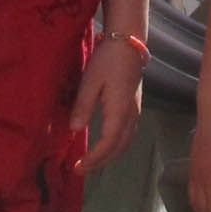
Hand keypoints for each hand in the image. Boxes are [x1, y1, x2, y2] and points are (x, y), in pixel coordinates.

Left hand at [69, 35, 144, 174]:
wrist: (128, 42)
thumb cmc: (108, 60)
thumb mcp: (90, 82)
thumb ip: (83, 107)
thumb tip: (74, 130)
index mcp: (119, 111)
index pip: (108, 144)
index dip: (94, 158)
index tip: (78, 166)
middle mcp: (130, 115)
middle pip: (118, 148)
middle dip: (101, 162)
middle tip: (81, 169)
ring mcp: (135, 111)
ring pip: (125, 142)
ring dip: (109, 155)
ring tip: (91, 162)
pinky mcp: (134, 106)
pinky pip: (127, 134)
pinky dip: (116, 145)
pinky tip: (105, 145)